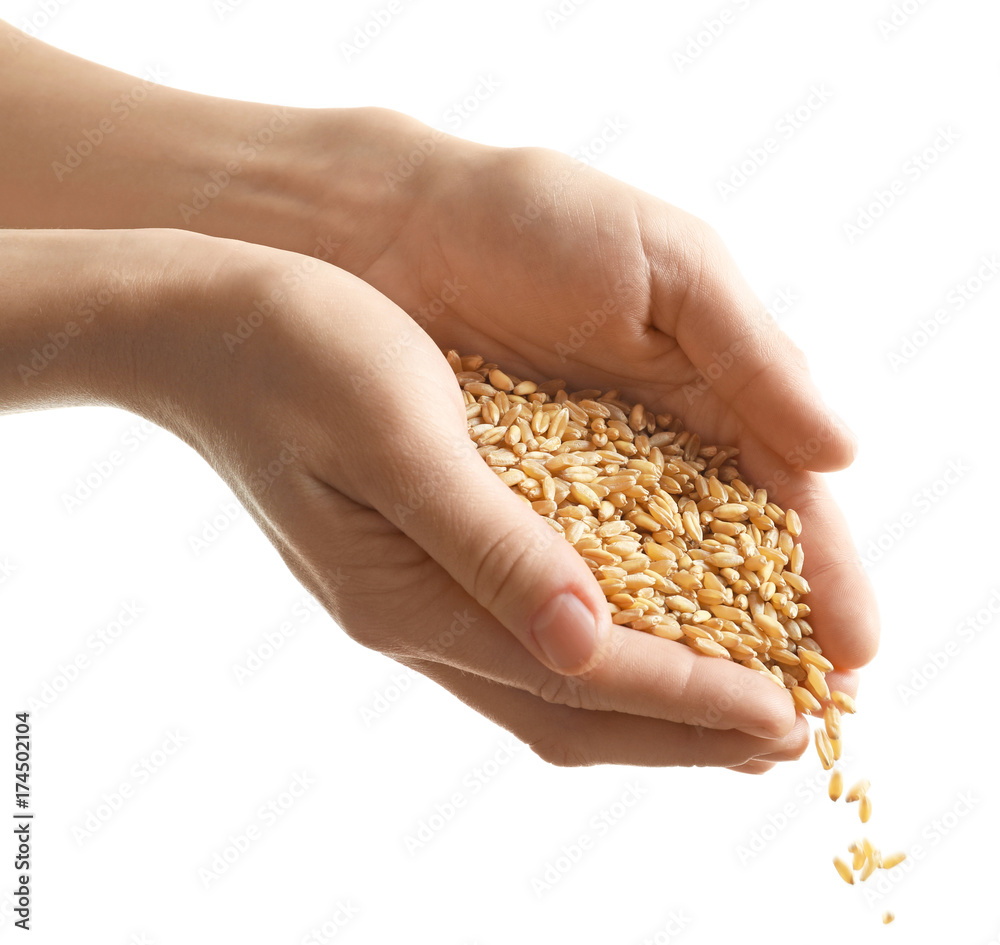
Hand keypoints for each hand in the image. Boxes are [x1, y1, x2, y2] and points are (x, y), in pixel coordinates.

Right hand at [99, 231, 808, 770]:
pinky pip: (527, 634)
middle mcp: (413, 616)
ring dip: (653, 704)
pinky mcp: (417, 561)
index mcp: (406, 594)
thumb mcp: (400, 434)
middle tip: (790, 734)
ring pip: (554, 684)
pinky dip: (604, 653)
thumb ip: (491, 544)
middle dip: (686, 728)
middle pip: (573, 707)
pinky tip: (650, 635)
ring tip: (742, 707)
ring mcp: (410, 597)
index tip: (784, 713)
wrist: (201, 327)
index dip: (688, 698)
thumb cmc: (298, 355)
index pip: (578, 672)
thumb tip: (590, 640)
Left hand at [306, 127, 879, 687]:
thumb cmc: (539, 219)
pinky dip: (589, 628)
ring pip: (645, 589)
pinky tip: (609, 681)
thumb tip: (840, 454)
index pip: (784, 499)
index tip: (853, 653)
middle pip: (724, 564)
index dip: (822, 574)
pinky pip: (556, 578)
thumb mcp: (670, 268)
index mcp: (711, 389)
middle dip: (765, 640)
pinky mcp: (501, 498)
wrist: (400, 223)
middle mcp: (650, 449)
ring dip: (685, 659)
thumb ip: (750, 356)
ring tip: (726, 741)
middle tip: (803, 729)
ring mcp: (574, 482)